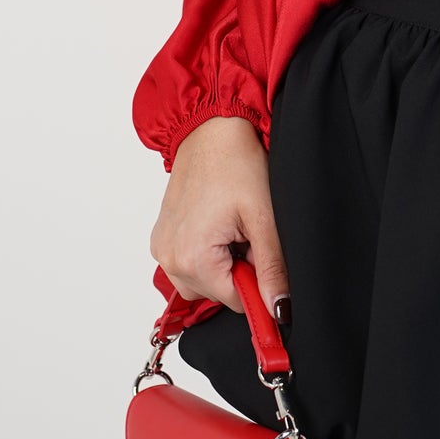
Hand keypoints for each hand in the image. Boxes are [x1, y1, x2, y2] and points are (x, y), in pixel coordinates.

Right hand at [149, 116, 290, 322]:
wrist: (210, 129)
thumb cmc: (236, 163)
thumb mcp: (264, 217)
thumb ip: (271, 268)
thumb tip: (278, 309)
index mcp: (192, 258)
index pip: (235, 302)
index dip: (259, 283)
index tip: (267, 259)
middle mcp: (169, 258)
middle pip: (218, 293)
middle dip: (240, 269)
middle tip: (249, 231)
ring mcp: (162, 248)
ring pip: (204, 280)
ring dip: (223, 262)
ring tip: (233, 225)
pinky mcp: (161, 238)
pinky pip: (189, 262)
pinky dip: (207, 251)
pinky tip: (218, 222)